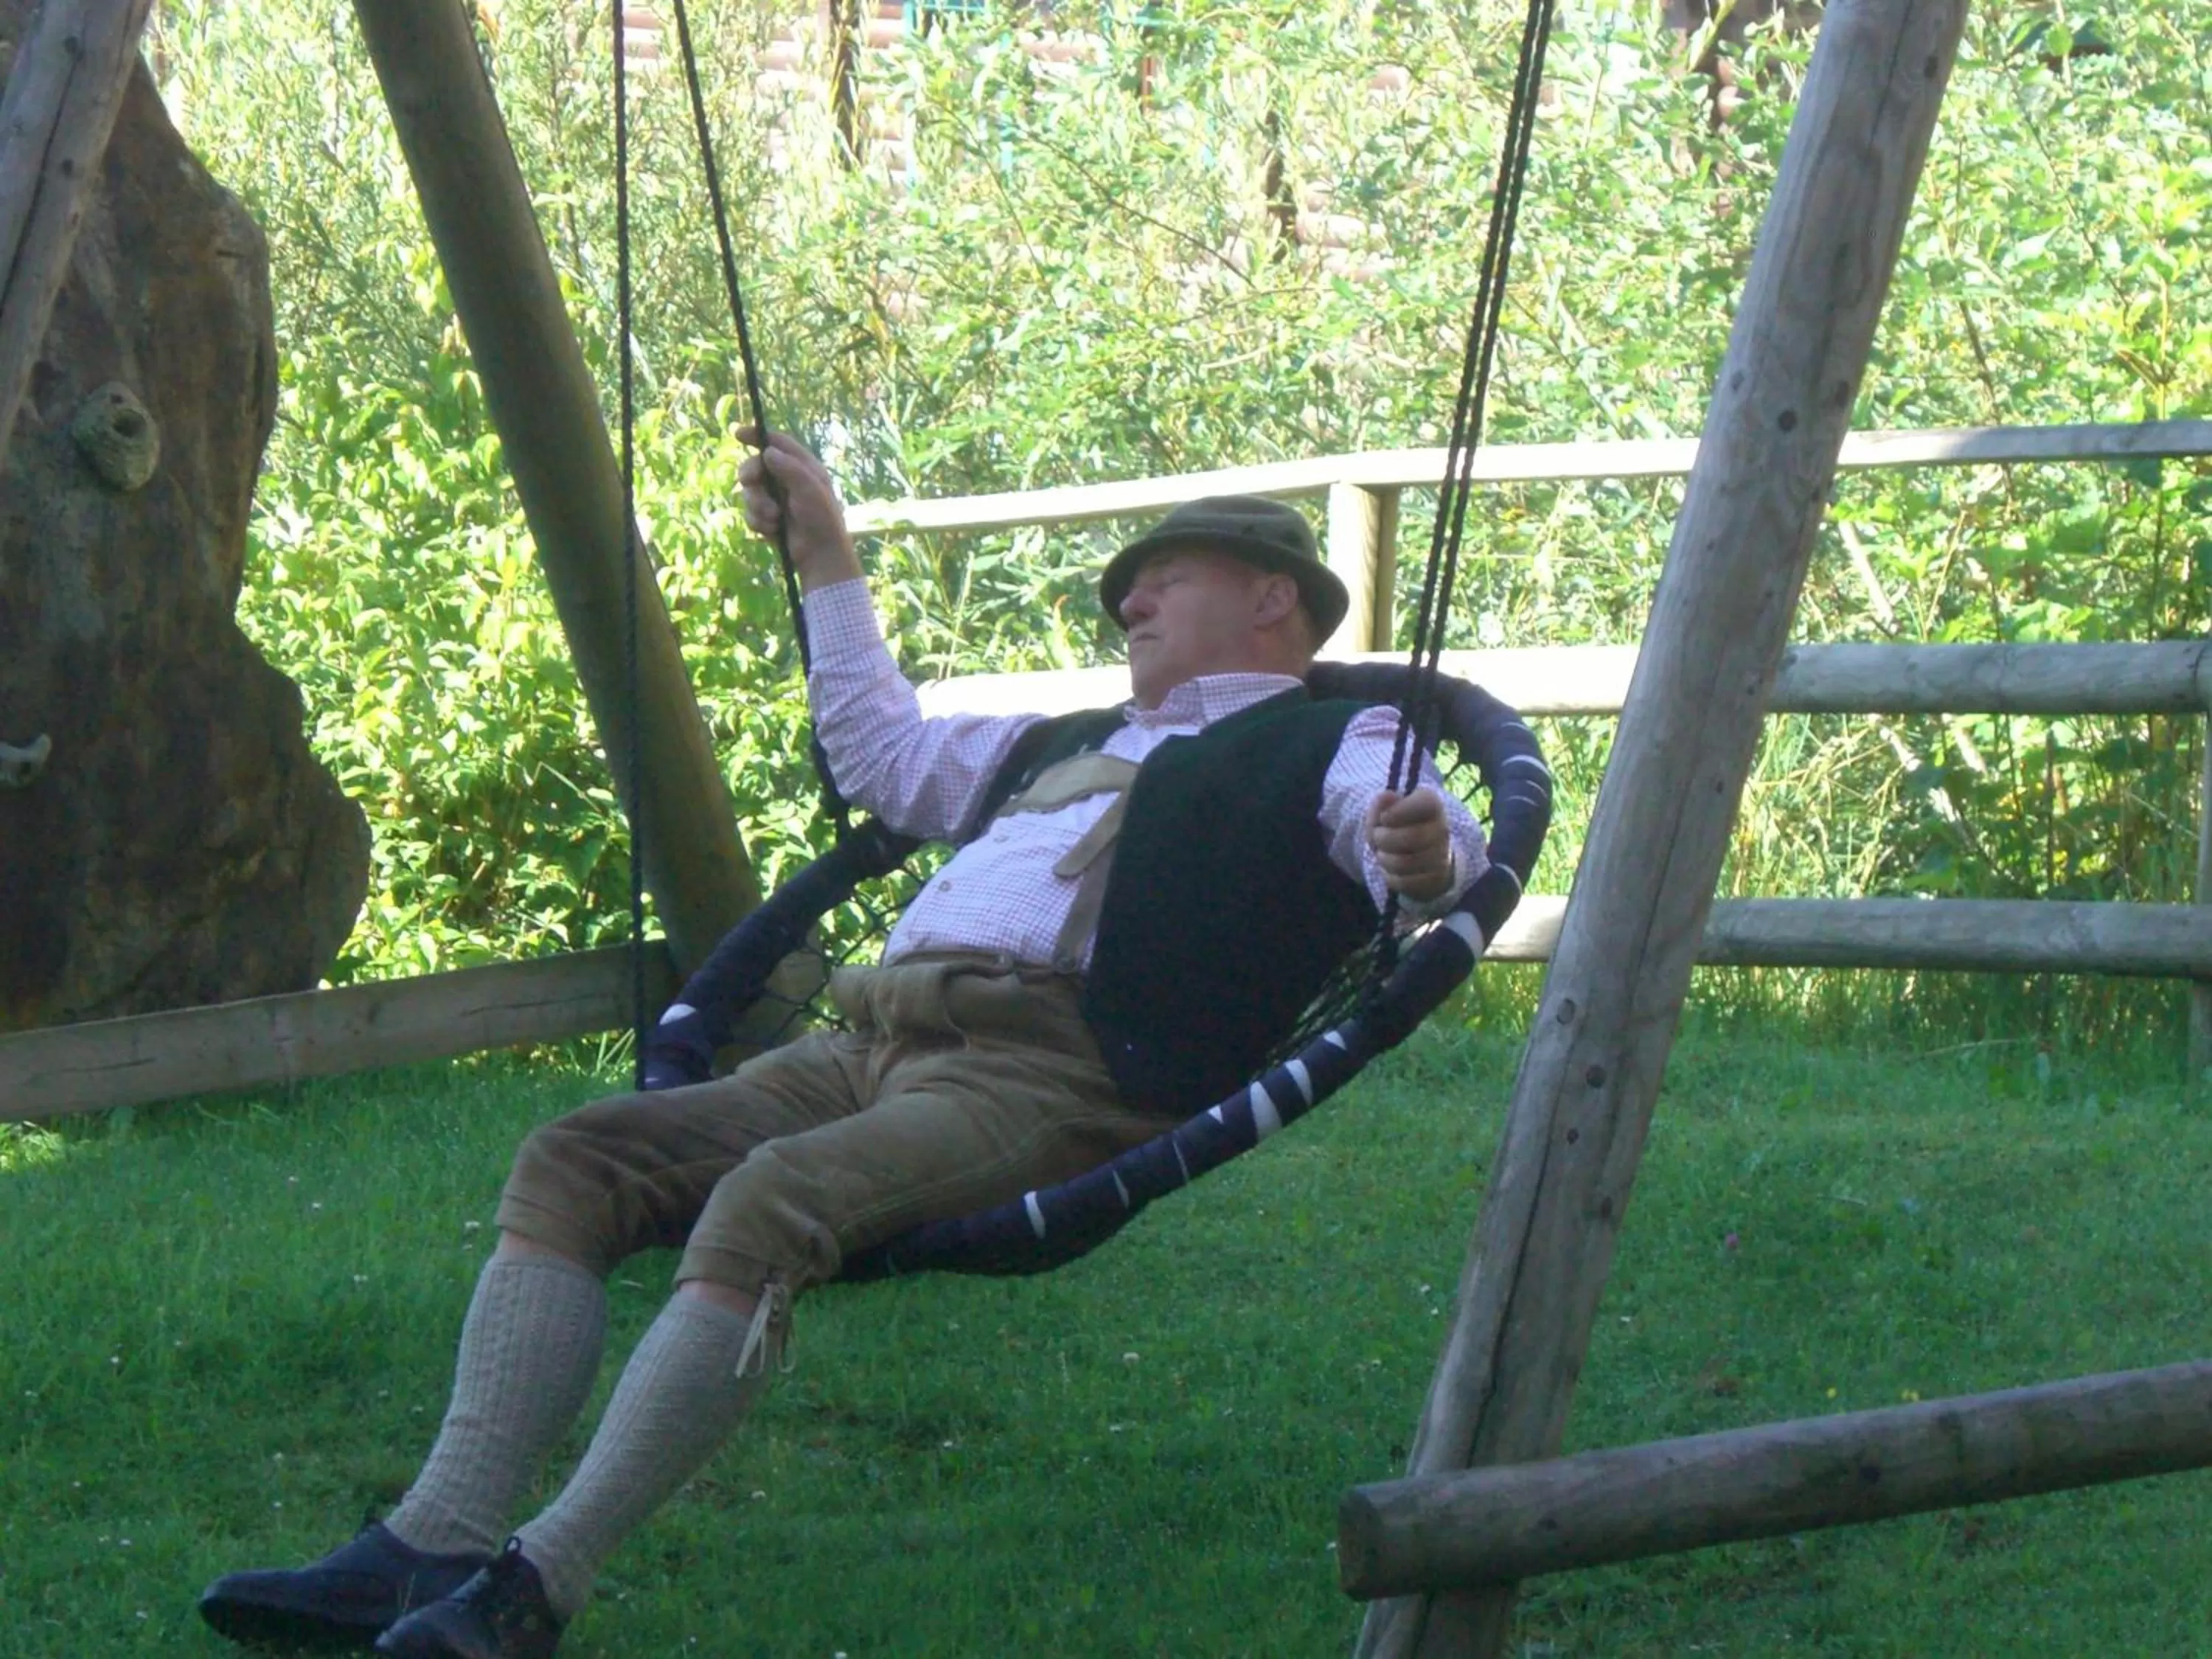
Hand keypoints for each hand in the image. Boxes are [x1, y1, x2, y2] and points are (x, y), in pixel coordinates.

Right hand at [736, 427, 861, 590]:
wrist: (820, 555)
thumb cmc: (822, 519)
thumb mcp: (810, 489)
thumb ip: (789, 468)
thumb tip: (767, 451)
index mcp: (802, 466)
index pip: (776, 443)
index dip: (757, 436)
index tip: (738, 434)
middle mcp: (786, 480)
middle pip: (755, 466)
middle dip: (750, 475)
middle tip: (749, 482)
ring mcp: (775, 499)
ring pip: (749, 492)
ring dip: (757, 505)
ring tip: (774, 519)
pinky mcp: (767, 518)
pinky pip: (749, 513)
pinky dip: (758, 522)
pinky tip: (772, 531)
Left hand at [1367, 787, 1454, 902]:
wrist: (1419, 854)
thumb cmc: (1398, 827)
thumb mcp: (1385, 812)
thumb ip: (1382, 804)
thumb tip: (1386, 796)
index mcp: (1432, 805)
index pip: (1427, 802)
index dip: (1400, 810)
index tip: (1384, 817)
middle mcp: (1442, 829)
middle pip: (1412, 836)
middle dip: (1384, 838)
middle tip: (1377, 836)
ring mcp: (1441, 856)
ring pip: (1406, 862)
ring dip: (1385, 859)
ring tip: (1382, 854)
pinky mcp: (1435, 879)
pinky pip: (1406, 882)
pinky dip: (1390, 877)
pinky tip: (1390, 870)